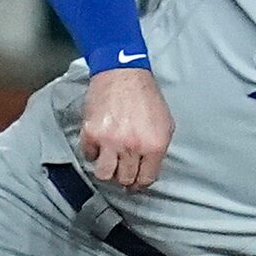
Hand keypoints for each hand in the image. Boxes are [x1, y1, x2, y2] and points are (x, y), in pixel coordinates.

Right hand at [80, 65, 173, 189]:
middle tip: (123, 170)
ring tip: (110, 162)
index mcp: (154, 145)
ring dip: (107, 170)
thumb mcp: (165, 123)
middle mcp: (132, 146)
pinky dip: (93, 153)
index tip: (136, 182)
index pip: (146, 179)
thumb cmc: (146, 95)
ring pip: (104, 175)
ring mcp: (110, 141)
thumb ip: (159, 149)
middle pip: (125, 179)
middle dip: (125, 177)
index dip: (141, 182)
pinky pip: (89, 156)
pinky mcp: (91, 133)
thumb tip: (149, 169)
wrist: (122, 72)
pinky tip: (100, 144)